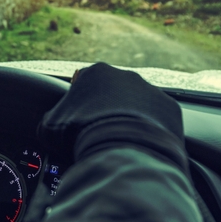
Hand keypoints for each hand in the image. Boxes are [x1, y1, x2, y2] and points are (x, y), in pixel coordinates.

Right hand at [39, 62, 185, 167]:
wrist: (121, 148)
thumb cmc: (81, 135)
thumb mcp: (50, 128)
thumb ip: (52, 119)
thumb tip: (53, 124)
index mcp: (96, 73)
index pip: (86, 86)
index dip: (82, 108)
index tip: (80, 125)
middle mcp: (126, 75)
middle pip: (115, 95)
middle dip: (109, 113)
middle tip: (102, 136)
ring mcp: (151, 90)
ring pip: (139, 107)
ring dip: (132, 122)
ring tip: (124, 145)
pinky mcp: (170, 108)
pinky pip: (159, 121)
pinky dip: (152, 134)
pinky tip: (142, 148)